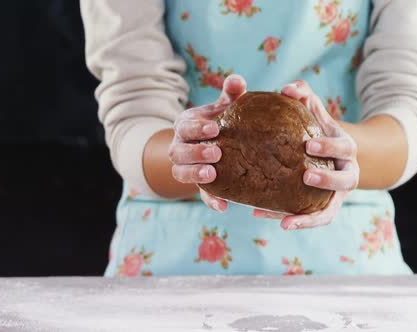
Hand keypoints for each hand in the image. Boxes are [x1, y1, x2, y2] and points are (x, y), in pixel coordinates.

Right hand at [168, 74, 246, 211]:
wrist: (216, 143)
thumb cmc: (222, 120)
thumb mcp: (225, 107)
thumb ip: (231, 94)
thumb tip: (238, 80)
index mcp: (185, 126)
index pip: (185, 126)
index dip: (197, 128)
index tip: (215, 128)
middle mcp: (179, 147)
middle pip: (178, 152)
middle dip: (195, 152)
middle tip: (216, 153)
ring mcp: (185, 167)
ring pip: (181, 173)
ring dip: (195, 174)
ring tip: (212, 174)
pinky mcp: (198, 185)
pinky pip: (200, 195)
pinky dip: (210, 200)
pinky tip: (224, 206)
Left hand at [253, 80, 359, 229]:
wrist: (326, 153)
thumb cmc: (315, 129)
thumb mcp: (313, 110)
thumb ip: (303, 95)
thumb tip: (287, 89)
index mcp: (346, 149)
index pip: (345, 147)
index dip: (330, 147)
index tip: (309, 144)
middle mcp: (347, 174)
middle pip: (346, 180)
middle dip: (328, 179)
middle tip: (306, 175)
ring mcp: (336, 195)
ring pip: (330, 211)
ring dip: (309, 217)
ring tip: (285, 221)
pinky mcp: (322, 209)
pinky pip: (309, 219)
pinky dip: (290, 221)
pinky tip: (259, 214)